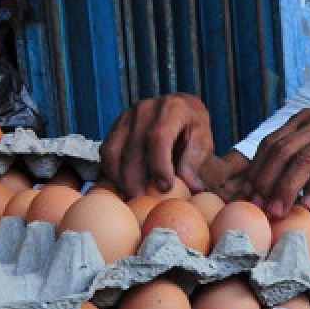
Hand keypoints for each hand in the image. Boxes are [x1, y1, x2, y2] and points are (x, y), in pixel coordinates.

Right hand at [99, 93, 215, 196]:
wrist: (180, 111)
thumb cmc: (193, 130)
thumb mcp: (203, 142)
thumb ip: (195, 161)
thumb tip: (191, 186)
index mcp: (173, 108)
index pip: (159, 137)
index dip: (160, 165)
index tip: (165, 188)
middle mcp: (146, 108)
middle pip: (132, 148)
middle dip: (135, 180)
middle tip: (142, 200)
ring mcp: (127, 116)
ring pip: (113, 151)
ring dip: (119, 178)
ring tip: (130, 196)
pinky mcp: (116, 125)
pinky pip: (106, 151)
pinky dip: (110, 171)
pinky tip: (122, 185)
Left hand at [242, 110, 309, 216]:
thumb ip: (297, 154)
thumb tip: (267, 184)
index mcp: (304, 119)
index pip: (271, 143)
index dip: (257, 169)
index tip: (247, 193)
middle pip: (283, 152)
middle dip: (266, 181)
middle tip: (258, 206)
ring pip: (304, 161)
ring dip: (287, 189)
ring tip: (278, 211)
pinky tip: (309, 205)